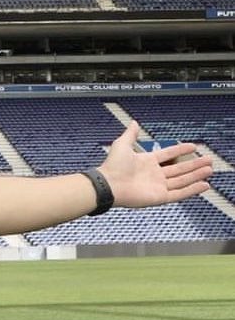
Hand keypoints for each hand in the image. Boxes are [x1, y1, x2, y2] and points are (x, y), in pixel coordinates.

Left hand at [98, 123, 213, 208]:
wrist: (108, 184)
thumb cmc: (112, 166)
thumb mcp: (122, 145)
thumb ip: (130, 134)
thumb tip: (133, 122)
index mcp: (147, 162)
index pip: (168, 154)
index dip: (180, 150)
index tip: (193, 146)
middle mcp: (154, 174)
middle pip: (179, 168)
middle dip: (194, 164)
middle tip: (208, 159)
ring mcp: (158, 186)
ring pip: (182, 180)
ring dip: (196, 175)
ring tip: (209, 169)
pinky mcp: (160, 197)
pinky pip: (180, 193)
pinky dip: (192, 190)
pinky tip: (204, 185)